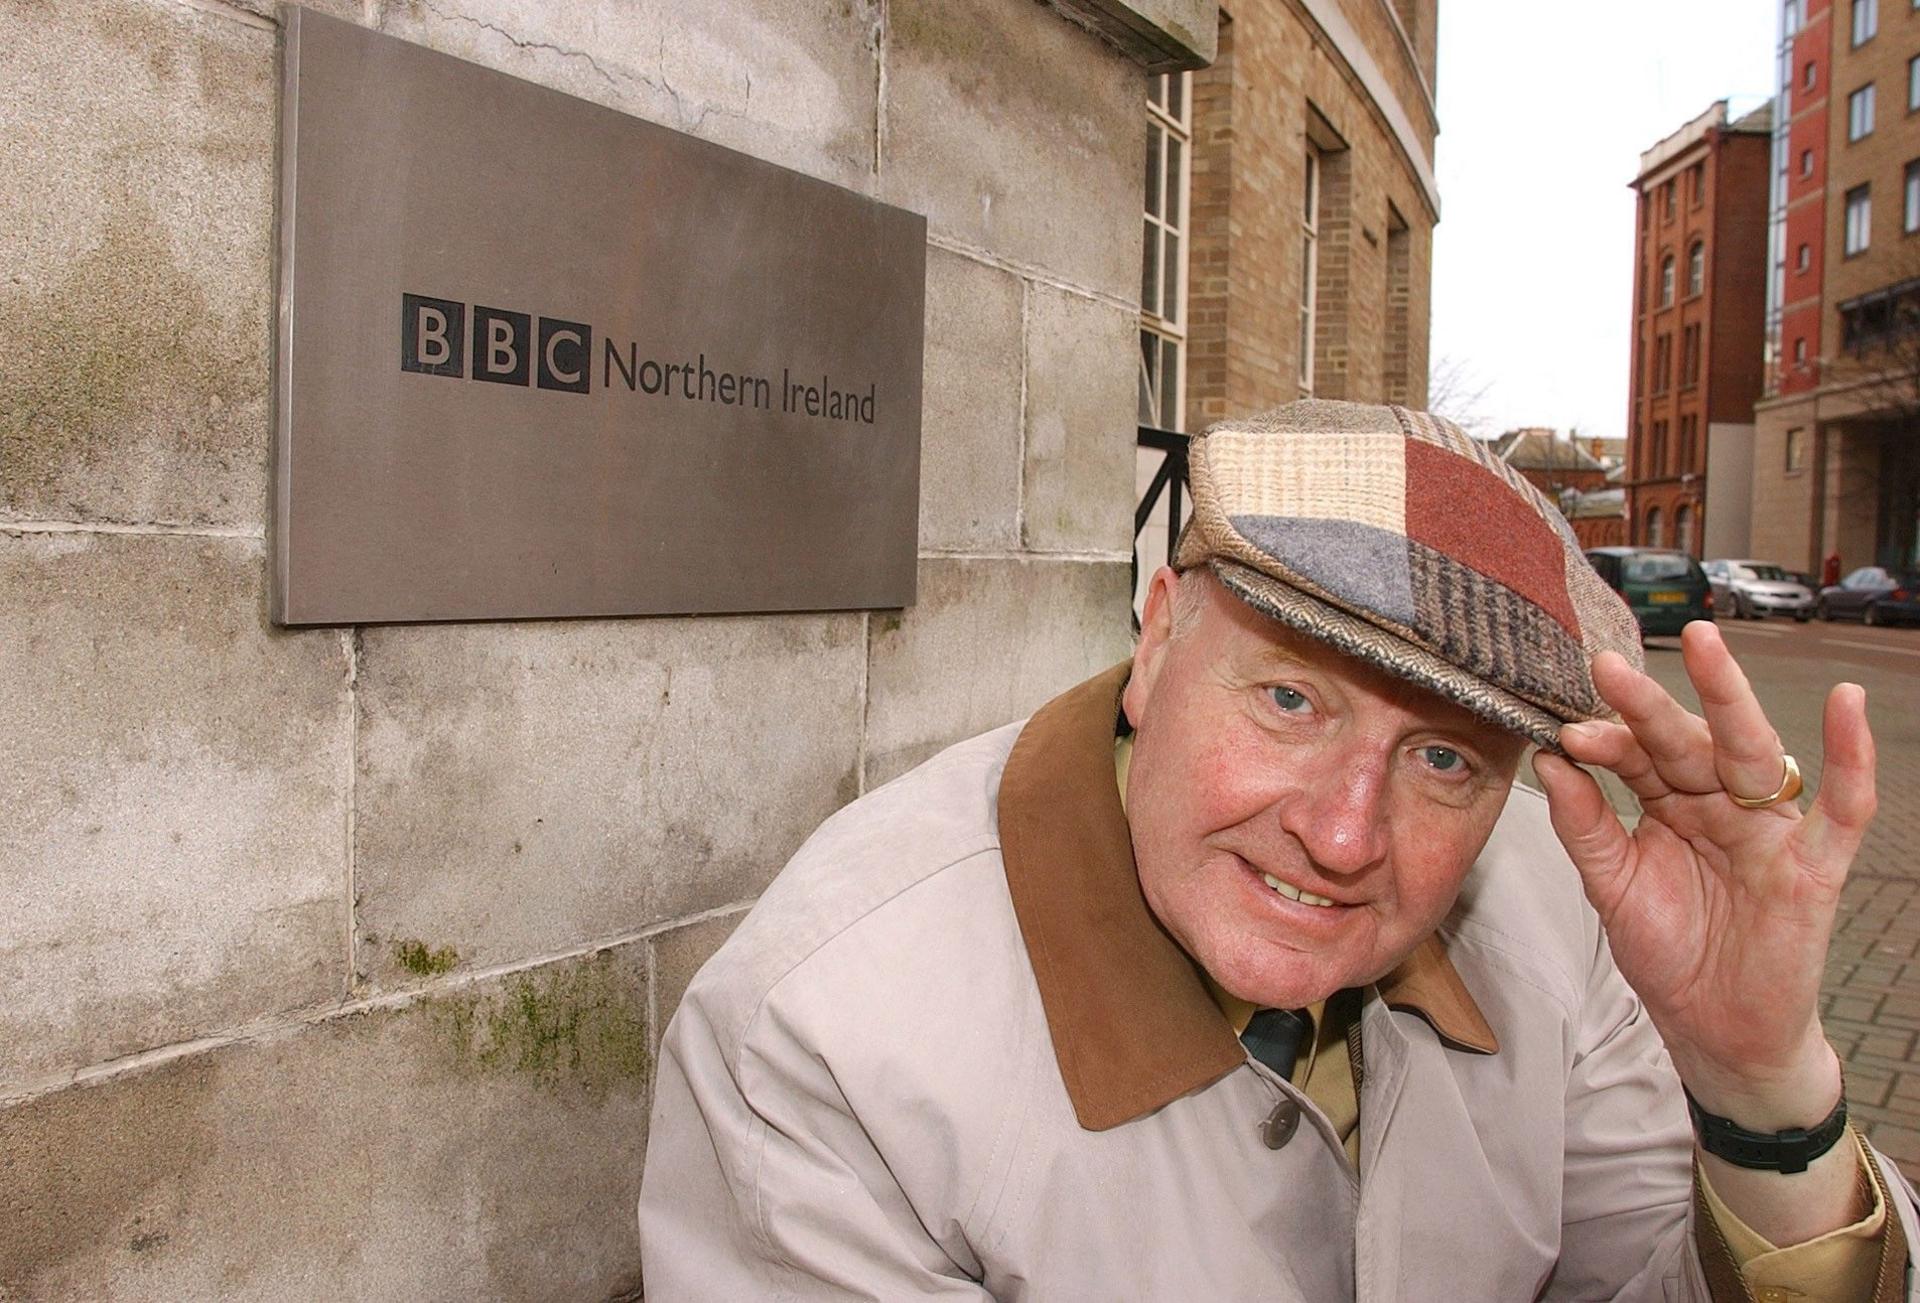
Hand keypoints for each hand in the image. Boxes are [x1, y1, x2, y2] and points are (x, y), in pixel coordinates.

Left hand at [1530, 621, 1875, 1127]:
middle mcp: (1720, 804)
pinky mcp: (1813, 866)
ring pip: (1750, 754)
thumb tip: (1550, 761)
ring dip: (1728, 700)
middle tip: (1607, 666)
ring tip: (1705, 646)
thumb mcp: (1613, 887)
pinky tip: (1847, 704)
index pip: (1637, 757)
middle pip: (1686, 742)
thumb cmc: (1670, 953)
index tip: (1566, 730)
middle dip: (1649, 704)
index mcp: (1671, 804)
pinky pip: (1843, 807)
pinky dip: (1851, 757)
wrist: (1714, 1032)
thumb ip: (1586, 827)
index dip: (1606, 741)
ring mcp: (1769, 830)